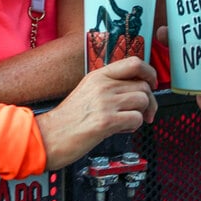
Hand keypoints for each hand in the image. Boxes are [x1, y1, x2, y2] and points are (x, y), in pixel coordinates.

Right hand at [41, 56, 156, 168]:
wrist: (48, 137)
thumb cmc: (68, 119)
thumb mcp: (87, 91)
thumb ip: (109, 86)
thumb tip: (136, 88)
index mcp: (99, 75)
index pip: (134, 62)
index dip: (150, 72)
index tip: (152, 83)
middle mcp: (103, 86)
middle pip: (143, 84)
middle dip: (150, 101)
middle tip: (146, 112)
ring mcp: (105, 103)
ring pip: (143, 100)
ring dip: (143, 113)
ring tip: (130, 121)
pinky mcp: (106, 121)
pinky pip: (136, 118)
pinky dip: (134, 126)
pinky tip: (123, 129)